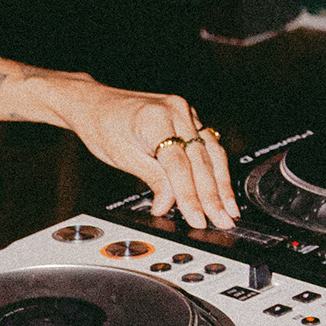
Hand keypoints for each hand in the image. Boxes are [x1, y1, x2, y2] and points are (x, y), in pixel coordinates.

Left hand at [65, 82, 239, 229]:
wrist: (95, 103)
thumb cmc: (103, 125)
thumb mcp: (123, 157)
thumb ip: (153, 179)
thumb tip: (169, 205)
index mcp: (155, 118)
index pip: (179, 165)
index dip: (189, 195)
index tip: (196, 218)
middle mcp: (176, 110)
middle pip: (200, 160)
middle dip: (212, 196)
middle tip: (221, 221)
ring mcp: (185, 111)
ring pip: (211, 153)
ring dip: (222, 185)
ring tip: (229, 210)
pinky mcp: (189, 117)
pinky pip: (208, 145)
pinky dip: (216, 168)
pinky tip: (223, 187)